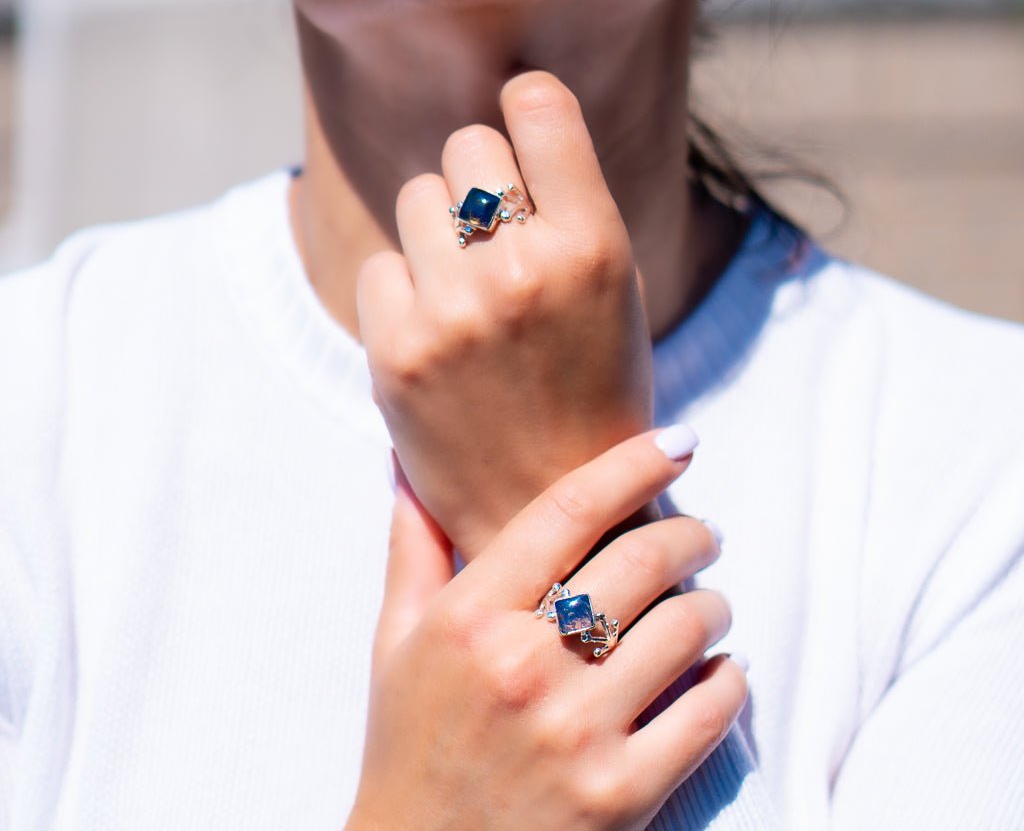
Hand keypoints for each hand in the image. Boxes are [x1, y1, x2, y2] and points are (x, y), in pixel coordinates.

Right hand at [347, 429, 743, 830]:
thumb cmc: (409, 744)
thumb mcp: (395, 641)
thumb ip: (413, 547)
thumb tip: (405, 461)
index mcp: (468, 617)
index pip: (568, 510)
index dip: (633, 464)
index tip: (679, 443)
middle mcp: (523, 666)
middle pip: (642, 559)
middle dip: (692, 533)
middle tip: (702, 532)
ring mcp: (576, 734)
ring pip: (685, 627)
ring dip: (713, 604)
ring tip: (710, 603)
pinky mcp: (621, 795)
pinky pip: (707, 711)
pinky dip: (727, 678)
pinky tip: (720, 668)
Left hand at [357, 71, 652, 559]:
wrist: (549, 503)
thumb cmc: (593, 381)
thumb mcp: (616, 286)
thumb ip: (566, 200)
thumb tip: (507, 105)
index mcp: (593, 246)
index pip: (536, 102)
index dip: (526, 107)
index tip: (524, 135)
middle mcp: (520, 271)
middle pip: (467, 144)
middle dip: (482, 183)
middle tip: (500, 240)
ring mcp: (451, 313)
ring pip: (418, 196)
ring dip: (441, 232)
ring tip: (470, 292)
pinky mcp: (395, 352)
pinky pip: (381, 264)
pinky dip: (405, 290)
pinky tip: (438, 332)